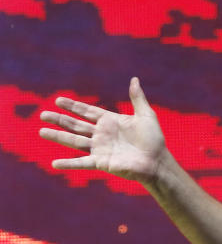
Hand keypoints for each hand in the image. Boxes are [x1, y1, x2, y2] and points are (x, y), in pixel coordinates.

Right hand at [39, 77, 166, 183]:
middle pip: (76, 125)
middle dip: (59, 119)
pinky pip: (82, 162)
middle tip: (43, 114)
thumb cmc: (154, 140)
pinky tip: (55, 164)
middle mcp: (102, 134)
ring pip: (74, 141)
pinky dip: (69, 163)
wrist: (157, 161)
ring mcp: (100, 148)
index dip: (73, 106)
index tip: (58, 100)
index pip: (87, 112)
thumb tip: (135, 79)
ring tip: (41, 131)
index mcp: (110, 122)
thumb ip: (137, 98)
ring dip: (58, 136)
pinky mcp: (102, 162)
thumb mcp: (146, 115)